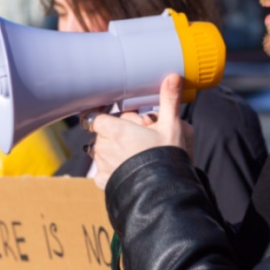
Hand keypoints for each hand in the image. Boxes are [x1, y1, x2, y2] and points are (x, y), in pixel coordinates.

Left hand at [92, 74, 188, 188]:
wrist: (163, 192)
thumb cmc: (166, 157)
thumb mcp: (171, 126)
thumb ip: (168, 100)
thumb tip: (172, 77)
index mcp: (116, 130)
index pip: (97, 117)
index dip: (109, 116)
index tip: (121, 119)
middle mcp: (103, 147)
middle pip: (103, 132)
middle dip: (118, 132)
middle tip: (141, 137)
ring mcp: (101, 165)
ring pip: (101, 150)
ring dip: (114, 149)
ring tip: (136, 153)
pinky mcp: (103, 181)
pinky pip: (101, 169)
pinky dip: (111, 167)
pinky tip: (127, 167)